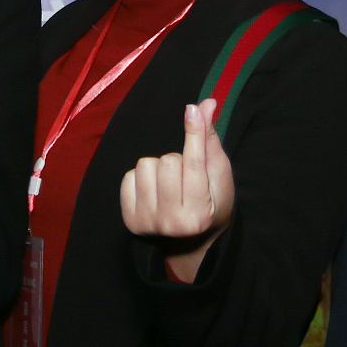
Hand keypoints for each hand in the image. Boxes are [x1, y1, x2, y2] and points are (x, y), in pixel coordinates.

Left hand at [119, 99, 234, 282]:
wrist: (189, 242)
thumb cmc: (211, 204)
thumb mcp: (218, 176)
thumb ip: (210, 141)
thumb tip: (204, 104)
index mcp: (198, 214)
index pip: (194, 165)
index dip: (194, 134)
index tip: (192, 109)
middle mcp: (171, 222)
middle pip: (167, 161)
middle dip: (177, 160)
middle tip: (185, 177)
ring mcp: (147, 222)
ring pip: (145, 165)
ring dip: (158, 168)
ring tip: (168, 184)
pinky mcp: (129, 219)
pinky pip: (128, 176)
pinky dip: (141, 178)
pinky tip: (153, 191)